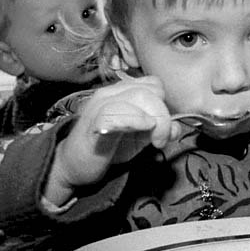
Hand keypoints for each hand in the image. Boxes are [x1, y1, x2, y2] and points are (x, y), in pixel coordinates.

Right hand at [44, 76, 180, 205]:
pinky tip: (143, 128)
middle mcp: (111, 93)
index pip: (154, 84)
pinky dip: (134, 118)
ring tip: (156, 141)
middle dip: (164, 115)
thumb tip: (176, 127)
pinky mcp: (92, 122)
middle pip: (151, 90)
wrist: (72, 166)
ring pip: (138, 96)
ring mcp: (100, 105)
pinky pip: (115, 112)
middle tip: (161, 139)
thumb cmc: (108, 148)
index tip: (166, 128)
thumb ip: (159, 129)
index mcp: (123, 93)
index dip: (165, 104)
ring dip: (155, 119)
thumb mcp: (140, 138)